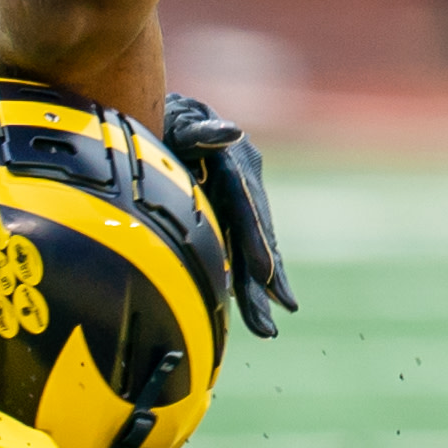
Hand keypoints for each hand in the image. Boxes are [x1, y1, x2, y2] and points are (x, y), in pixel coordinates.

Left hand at [159, 94, 297, 337]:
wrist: (172, 119)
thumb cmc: (171, 120)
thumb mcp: (183, 122)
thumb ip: (203, 132)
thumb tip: (232, 132)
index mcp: (236, 165)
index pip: (246, 207)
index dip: (256, 239)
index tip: (265, 272)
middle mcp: (245, 188)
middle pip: (257, 237)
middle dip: (267, 278)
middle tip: (277, 313)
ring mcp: (241, 205)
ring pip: (255, 250)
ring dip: (264, 288)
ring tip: (268, 327)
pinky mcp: (231, 218)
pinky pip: (244, 251)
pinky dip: (255, 279)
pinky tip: (265, 304)